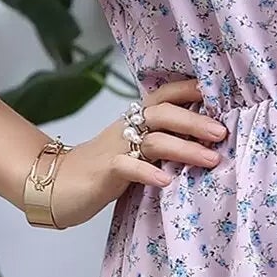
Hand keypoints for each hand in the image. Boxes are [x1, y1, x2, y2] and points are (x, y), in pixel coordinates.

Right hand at [46, 76, 228, 228]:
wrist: (55, 185)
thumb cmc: (102, 169)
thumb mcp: (135, 150)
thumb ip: (162, 142)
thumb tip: (206, 141)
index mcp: (135, 120)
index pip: (165, 96)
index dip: (190, 91)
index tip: (221, 94)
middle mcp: (127, 128)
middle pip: (163, 114)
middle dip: (195, 121)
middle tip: (222, 133)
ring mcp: (115, 148)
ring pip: (153, 140)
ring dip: (184, 148)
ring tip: (210, 159)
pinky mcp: (104, 171)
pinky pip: (128, 167)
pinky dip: (148, 172)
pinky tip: (167, 181)